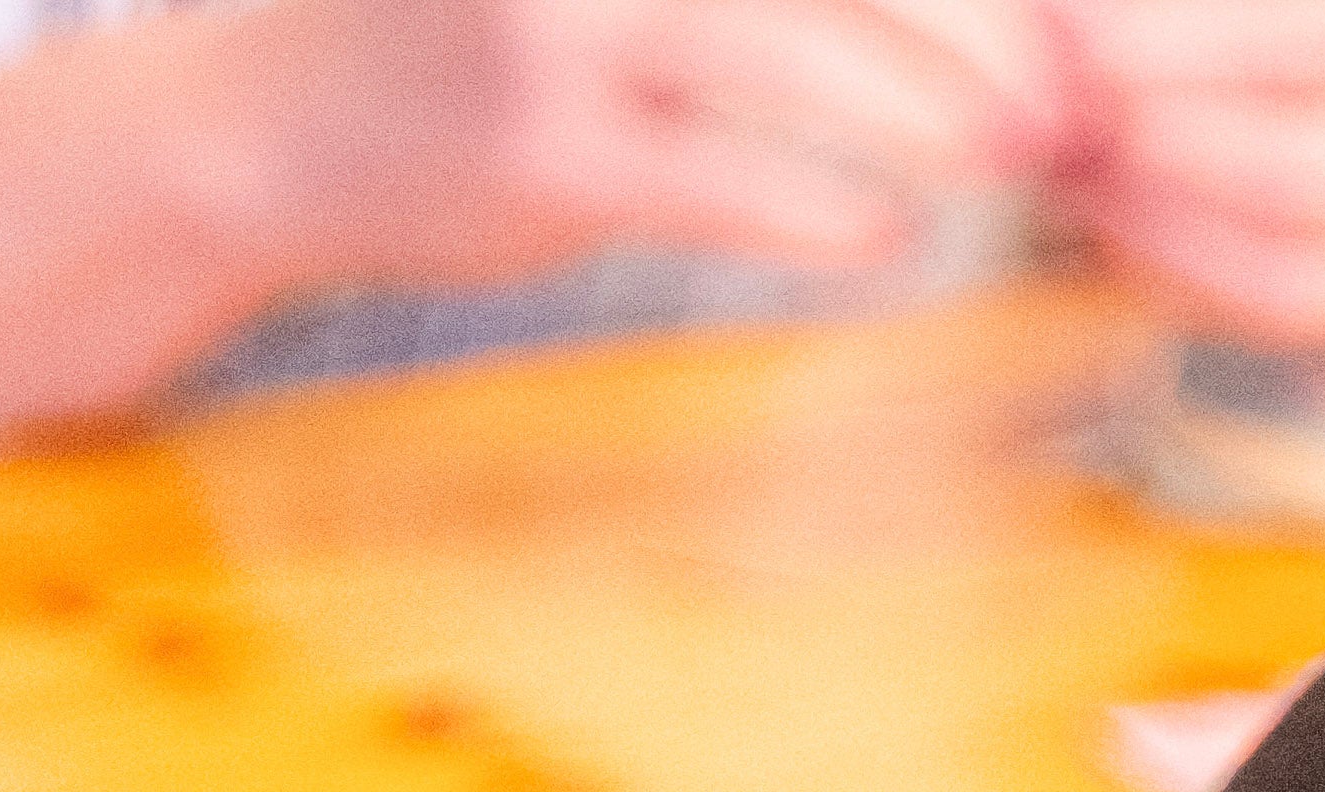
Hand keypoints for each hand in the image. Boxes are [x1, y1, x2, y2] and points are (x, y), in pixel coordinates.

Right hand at [219, 0, 1065, 294]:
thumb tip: (944, 20)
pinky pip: (733, 183)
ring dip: (932, 118)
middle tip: (1060, 97)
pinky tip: (890, 236)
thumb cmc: (465, 25)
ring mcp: (569, 24)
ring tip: (1009, 161)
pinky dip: (831, 214)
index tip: (1048, 20)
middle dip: (978, 29)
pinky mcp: (554, 155)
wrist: (264, 123)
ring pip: (806, 57)